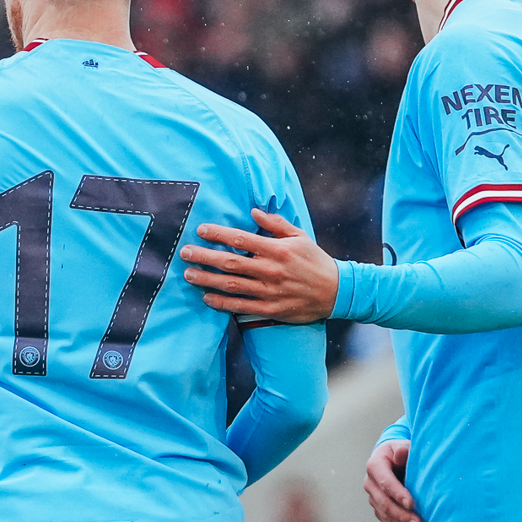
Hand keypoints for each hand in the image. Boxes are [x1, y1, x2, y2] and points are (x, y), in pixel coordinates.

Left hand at [179, 209, 338, 323]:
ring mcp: (270, 292)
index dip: (219, 234)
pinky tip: (206, 297)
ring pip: (232, 285)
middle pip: (230, 262)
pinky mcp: (270, 310)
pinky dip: (222, 303)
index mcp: (277, 250)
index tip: (201, 230)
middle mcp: (271, 270)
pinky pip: (241, 307)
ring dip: (207, 280)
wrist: (336, 292)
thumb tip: (252, 211)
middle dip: (204, 257)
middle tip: (184, 252)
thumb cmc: (315, 260)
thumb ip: (275, 224)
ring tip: (188, 275)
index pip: (242, 239)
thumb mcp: (300, 236)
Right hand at [365, 439, 424, 521]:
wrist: (398, 460)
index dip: (397, 492)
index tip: (412, 503)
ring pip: (386, 517)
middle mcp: (370, 483)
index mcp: (375, 465)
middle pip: (384, 503)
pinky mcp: (380, 510)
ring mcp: (374, 499)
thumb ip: (403, 449)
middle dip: (402, 515)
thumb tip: (400, 454)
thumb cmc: (404, 452)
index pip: (384, 480)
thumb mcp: (403, 446)